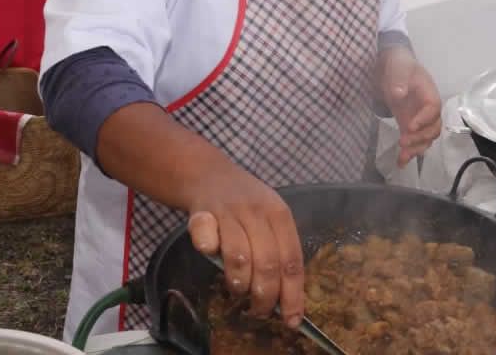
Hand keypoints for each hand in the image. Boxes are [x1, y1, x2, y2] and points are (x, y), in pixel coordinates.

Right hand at [186, 168, 303, 325]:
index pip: (292, 261)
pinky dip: (209, 253)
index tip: (292, 320)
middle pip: (267, 264)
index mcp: (280, 215)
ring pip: (239, 258)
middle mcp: (258, 211)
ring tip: (237, 290)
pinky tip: (212, 254)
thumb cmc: (245, 205)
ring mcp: (230, 211)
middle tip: (259, 311)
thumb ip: (278, 252)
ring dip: (238, 283)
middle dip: (264, 297)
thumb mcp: (269, 220)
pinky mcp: (203, 213)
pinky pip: (207, 242)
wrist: (209, 174)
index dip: (292, 294)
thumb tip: (288, 301)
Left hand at [378, 47, 441, 166]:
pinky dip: (409, 153)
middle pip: (433, 128)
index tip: (409, 126)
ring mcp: (420, 120)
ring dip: (416, 148)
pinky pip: (414, 142)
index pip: (433, 109)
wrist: (393, 69)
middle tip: (404, 141)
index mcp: (429, 94)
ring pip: (426, 139)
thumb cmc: (399, 66)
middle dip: (420, 137)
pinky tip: (400, 162)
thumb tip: (399, 94)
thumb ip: (399, 80)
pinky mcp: (410, 126)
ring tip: (403, 156)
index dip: (424, 119)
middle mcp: (428, 110)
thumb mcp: (398, 68)